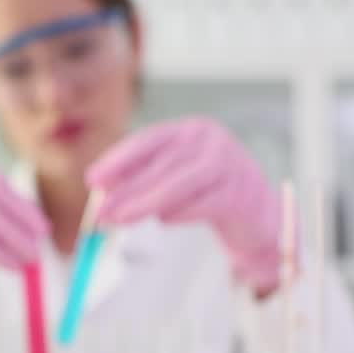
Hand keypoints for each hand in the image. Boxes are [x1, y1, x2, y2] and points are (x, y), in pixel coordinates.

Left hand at [87, 118, 290, 294]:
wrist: (261, 215)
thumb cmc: (211, 194)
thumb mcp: (177, 179)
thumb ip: (145, 179)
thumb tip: (103, 191)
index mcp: (192, 130)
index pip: (149, 141)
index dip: (118, 160)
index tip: (92, 180)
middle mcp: (211, 140)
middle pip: (160, 164)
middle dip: (125, 190)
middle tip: (99, 212)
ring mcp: (230, 164)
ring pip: (178, 184)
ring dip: (145, 204)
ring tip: (121, 220)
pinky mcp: (241, 193)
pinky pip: (202, 205)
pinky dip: (180, 214)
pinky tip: (163, 222)